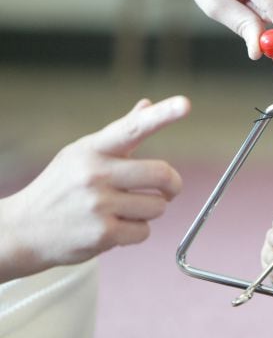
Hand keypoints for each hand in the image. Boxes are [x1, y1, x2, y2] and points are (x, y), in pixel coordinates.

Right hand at [0, 96, 190, 281]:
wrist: (23, 230)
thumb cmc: (61, 187)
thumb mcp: (83, 153)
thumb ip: (120, 132)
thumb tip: (147, 104)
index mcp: (93, 149)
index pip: (133, 128)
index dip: (163, 115)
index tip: (185, 104)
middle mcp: (95, 173)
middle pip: (162, 174)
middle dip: (172, 186)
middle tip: (168, 191)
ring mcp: (99, 204)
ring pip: (158, 206)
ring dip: (149, 211)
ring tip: (124, 211)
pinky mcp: (103, 234)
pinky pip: (144, 231)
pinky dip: (137, 232)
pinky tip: (114, 227)